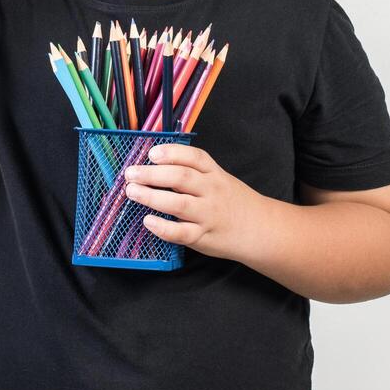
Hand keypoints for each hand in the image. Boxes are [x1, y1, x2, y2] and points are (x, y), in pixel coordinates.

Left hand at [123, 143, 264, 260]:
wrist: (259, 228)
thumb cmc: (230, 201)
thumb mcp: (218, 178)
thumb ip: (193, 172)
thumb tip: (153, 164)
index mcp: (214, 173)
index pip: (194, 157)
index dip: (172, 153)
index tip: (151, 153)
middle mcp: (212, 191)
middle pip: (181, 178)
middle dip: (152, 174)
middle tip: (131, 174)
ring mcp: (208, 214)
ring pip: (179, 204)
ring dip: (151, 196)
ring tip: (132, 192)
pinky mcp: (204, 236)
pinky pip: (181, 233)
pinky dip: (163, 228)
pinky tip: (148, 221)